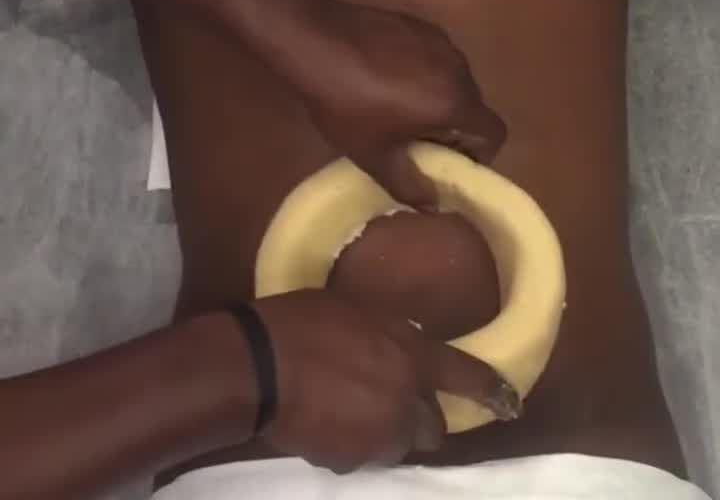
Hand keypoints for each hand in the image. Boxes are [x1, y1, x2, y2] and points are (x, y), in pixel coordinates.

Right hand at [255, 290, 519, 473]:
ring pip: (397, 446)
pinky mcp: (351, 462)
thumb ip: (388, 334)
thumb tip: (397, 347)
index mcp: (411, 354)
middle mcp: (406, 399)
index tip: (510, 404)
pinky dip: (350, 446)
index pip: (465, 374)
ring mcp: (380, 435)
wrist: (260, 366)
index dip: (491, 391)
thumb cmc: (304, 322)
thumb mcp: (356, 309)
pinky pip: (361, 459)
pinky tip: (325, 424)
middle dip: (418, 420)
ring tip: (348, 413)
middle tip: (389, 403)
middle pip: (433, 428)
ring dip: (383, 434)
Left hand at [299, 1, 505, 208]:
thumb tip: (432, 204)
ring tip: (397, 106)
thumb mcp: (374, 155)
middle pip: (473, 106)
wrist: (314, 41)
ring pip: (452, 79)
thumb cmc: (346, 104)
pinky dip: (421, 71)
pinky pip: (433, 56)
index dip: (477, 154)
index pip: (494, 133)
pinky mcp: (418, 23)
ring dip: (436, 98)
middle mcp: (458, 68)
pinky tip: (385, 75)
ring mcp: (439, 40)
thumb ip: (409, 185)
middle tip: (416, 140)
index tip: (446, 160)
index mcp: (455, 102)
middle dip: (453, 127)